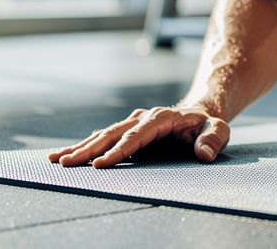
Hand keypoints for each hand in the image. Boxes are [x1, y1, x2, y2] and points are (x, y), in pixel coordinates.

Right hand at [47, 106, 229, 168]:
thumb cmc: (207, 125)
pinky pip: (103, 138)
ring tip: (57, 160)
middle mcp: (142, 117)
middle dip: (88, 150)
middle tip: (66, 163)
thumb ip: (213, 139)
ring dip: (80, 147)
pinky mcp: (126, 130)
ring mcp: (132, 122)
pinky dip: (84, 146)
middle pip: (112, 134)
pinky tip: (65, 156)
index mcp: (161, 118)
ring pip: (102, 135)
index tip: (101, 164)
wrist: (200, 112)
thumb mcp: (219, 130)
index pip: (136, 136)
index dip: (119, 150)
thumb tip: (204, 153)